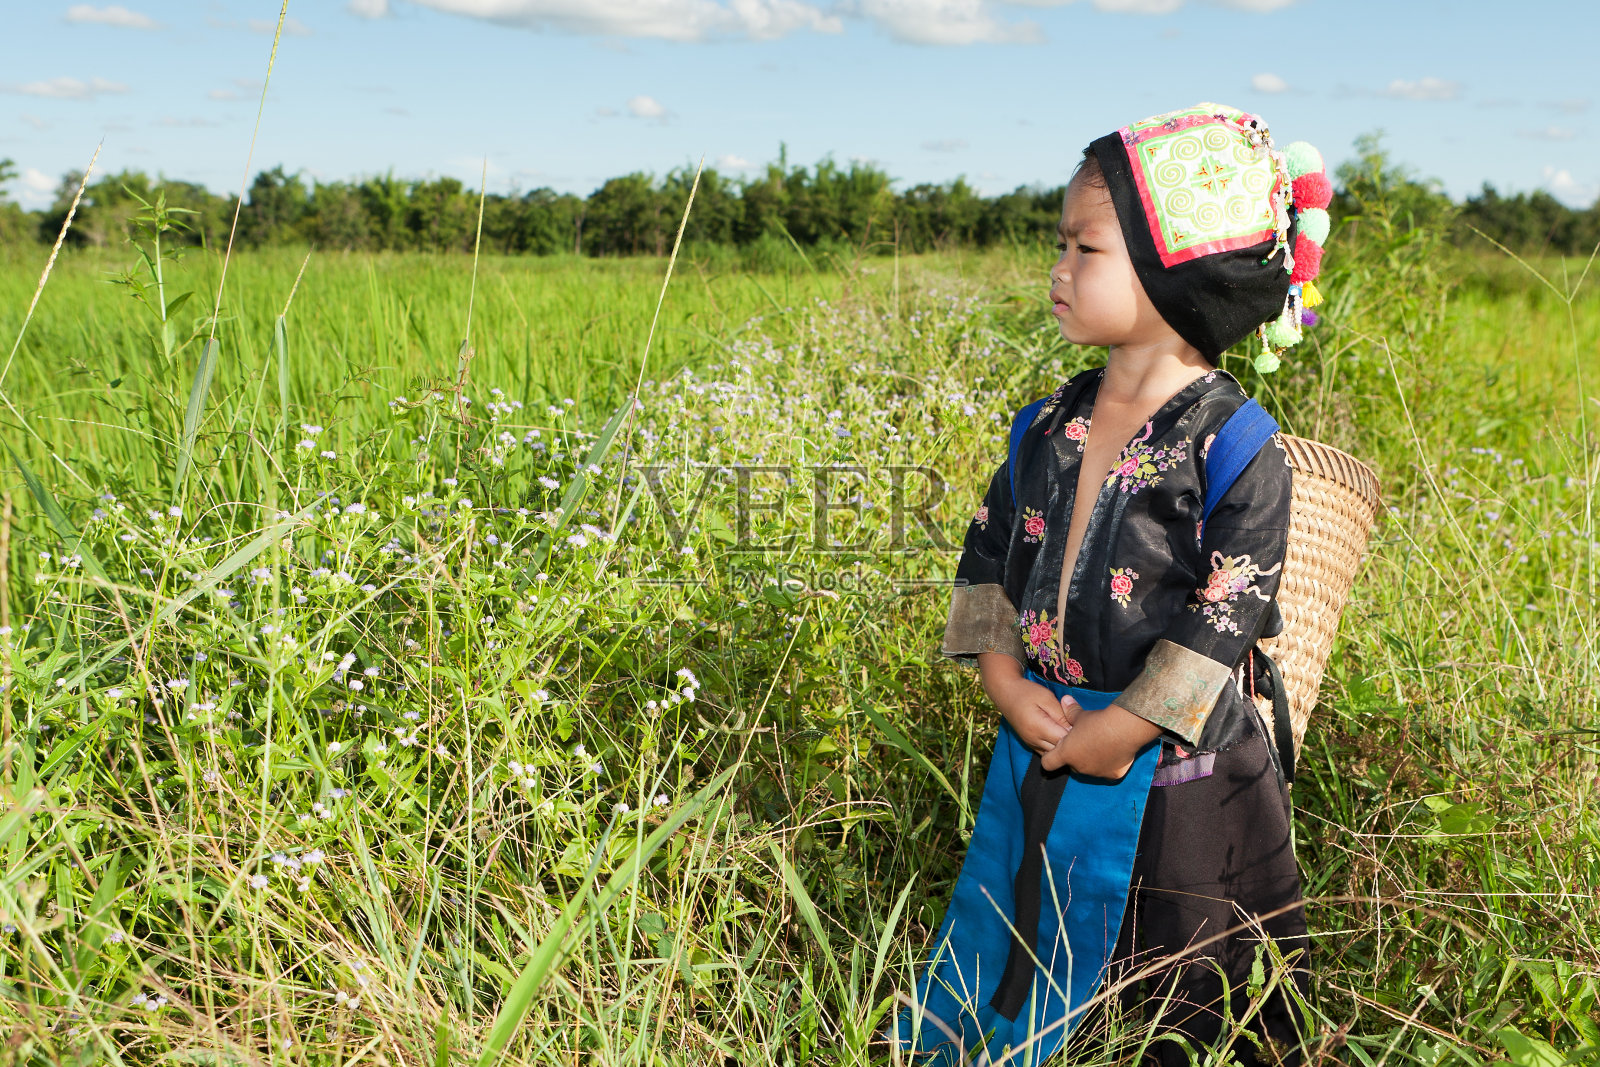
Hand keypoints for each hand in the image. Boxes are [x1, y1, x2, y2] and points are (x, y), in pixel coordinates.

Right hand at [990, 674, 1074, 755]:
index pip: (1064, 740)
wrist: (1006, 693)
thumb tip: (1075, 728)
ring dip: (1064, 747)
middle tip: (1079, 729)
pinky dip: (1055, 749)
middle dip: (1071, 742)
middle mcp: (1033, 740)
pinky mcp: (1030, 745)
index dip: (1076, 734)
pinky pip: (1047, 753)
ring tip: (1070, 734)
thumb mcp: (1047, 698)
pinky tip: (1061, 737)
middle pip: (1060, 750)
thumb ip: (1061, 714)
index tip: (1081, 724)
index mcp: (1038, 727)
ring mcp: (1031, 744)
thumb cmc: (1027, 692)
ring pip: (1053, 754)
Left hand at [1040, 702, 1162, 778]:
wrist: (1124, 729)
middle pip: (1071, 765)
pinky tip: (1115, 751)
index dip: (1049, 757)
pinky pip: (1108, 771)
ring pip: (1090, 769)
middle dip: (1075, 756)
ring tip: (1101, 744)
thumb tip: (1065, 700)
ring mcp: (1097, 773)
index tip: (1055, 750)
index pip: (1048, 763)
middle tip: (1083, 742)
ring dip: (1092, 760)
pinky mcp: (1113, 775)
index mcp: (1066, 753)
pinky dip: (1109, 764)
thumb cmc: (1098, 722)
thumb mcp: (1080, 715)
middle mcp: (1079, 767)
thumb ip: (1070, 711)